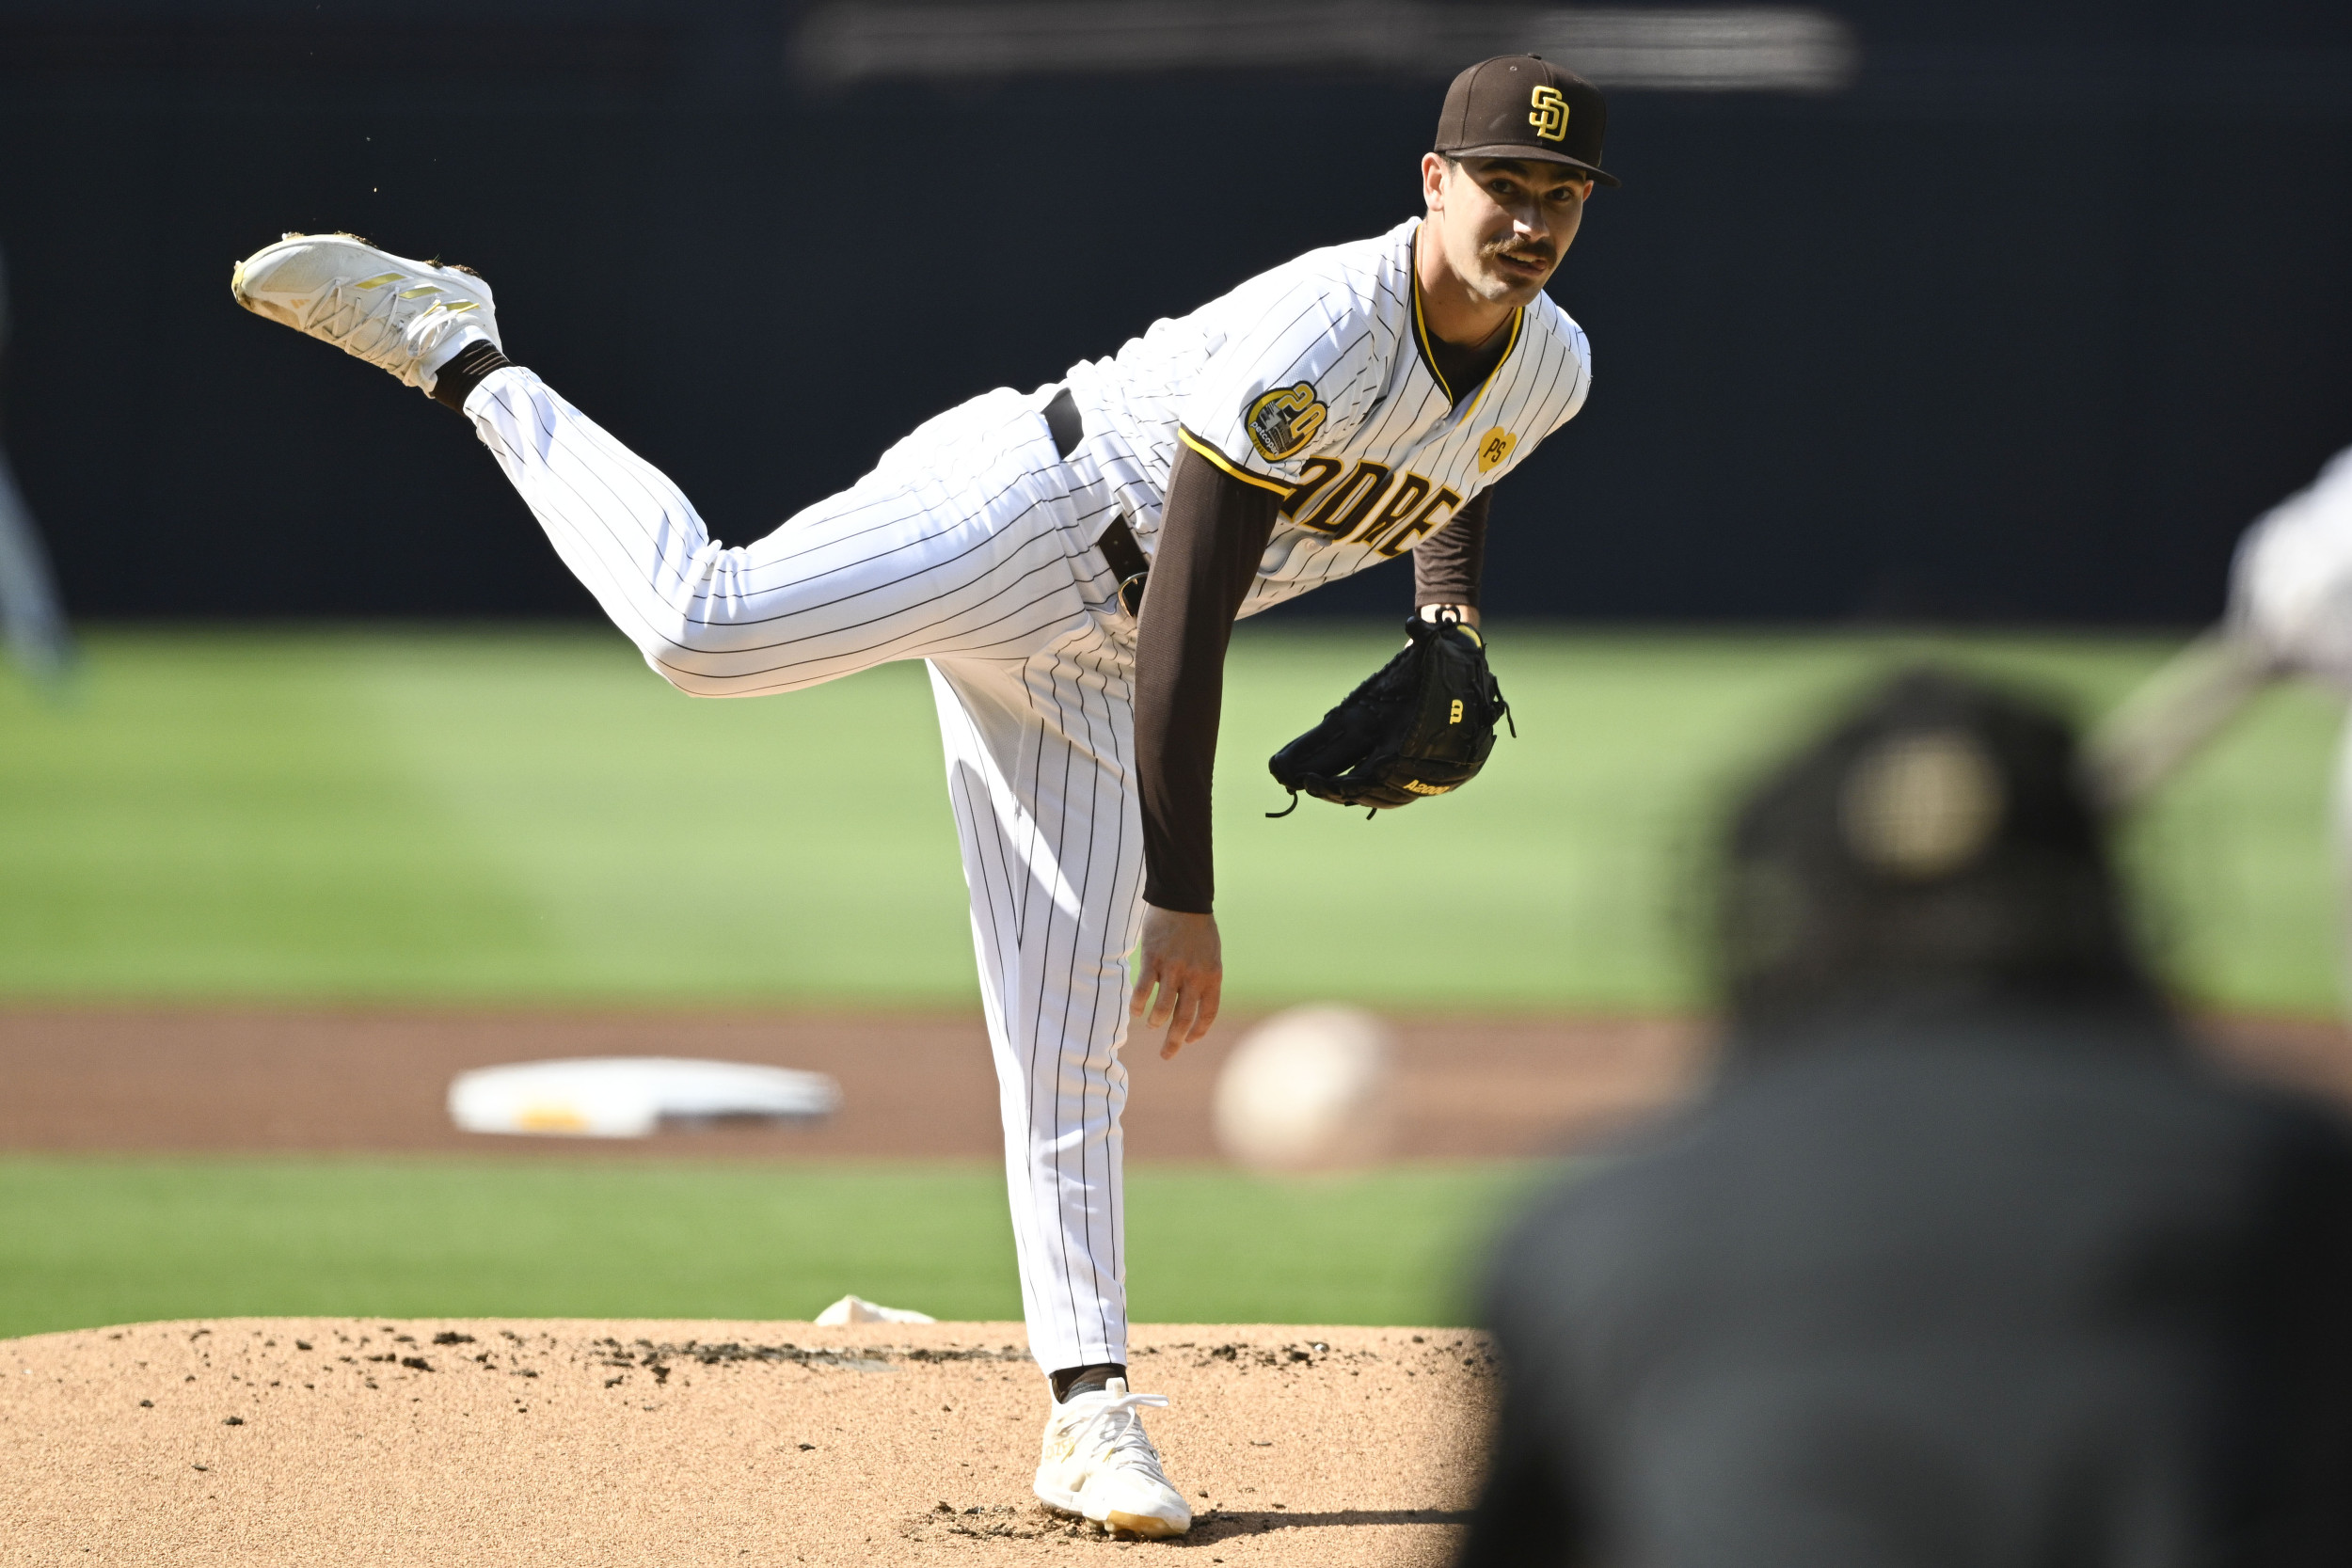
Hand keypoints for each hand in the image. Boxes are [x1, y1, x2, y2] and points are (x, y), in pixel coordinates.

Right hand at [1131, 905, 1221, 1058]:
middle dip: (1174, 1041)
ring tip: (1151, 1025)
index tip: (1189, 1040)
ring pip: (1163, 1009)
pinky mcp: (1153, 959)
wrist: (1183, 899)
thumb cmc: (1198, 929)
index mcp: (1212, 976)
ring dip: (1156, 1022)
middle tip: (1167, 1055)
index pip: (1208, 1013)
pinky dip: (1138, 1004)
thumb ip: (1204, 978)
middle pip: (1184, 1019)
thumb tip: (1192, 1003)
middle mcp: (1194, 976)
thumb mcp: (1211, 955)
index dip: (1198, 1031)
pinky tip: (1136, 1010)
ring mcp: (1173, 969)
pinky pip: (1143, 990)